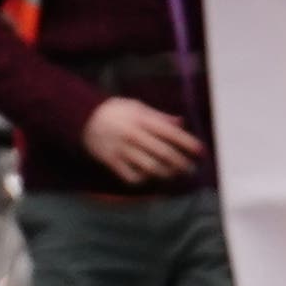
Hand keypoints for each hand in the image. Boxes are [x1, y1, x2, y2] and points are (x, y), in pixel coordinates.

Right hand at [78, 94, 205, 184]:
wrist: (84, 117)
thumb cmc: (116, 111)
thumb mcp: (138, 106)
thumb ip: (160, 116)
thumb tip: (181, 123)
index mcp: (142, 119)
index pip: (170, 132)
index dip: (188, 143)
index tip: (200, 151)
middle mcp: (134, 135)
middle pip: (163, 153)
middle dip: (180, 163)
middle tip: (190, 169)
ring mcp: (122, 149)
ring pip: (150, 167)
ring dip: (166, 173)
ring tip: (174, 174)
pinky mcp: (112, 161)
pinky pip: (131, 176)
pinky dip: (143, 178)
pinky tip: (150, 177)